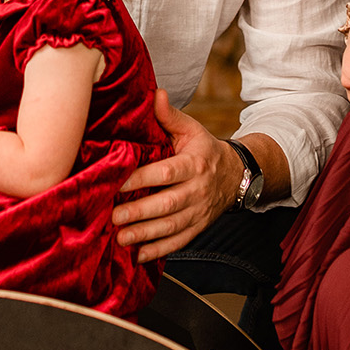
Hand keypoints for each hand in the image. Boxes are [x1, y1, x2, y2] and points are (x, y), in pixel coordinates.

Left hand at [112, 91, 240, 260]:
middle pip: (169, 204)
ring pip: (172, 227)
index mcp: (195, 163)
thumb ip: (170, 116)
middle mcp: (199, 190)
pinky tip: (139, 256)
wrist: (236, 175)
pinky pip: (180, 242)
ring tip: (121, 238)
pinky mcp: (198, 227)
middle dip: (141, 212)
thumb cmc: (204, 150)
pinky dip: (160, 251)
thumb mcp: (192, 129)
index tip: (119, 183)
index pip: (168, 172)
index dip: (143, 178)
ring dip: (145, 235)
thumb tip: (156, 94)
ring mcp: (200, 212)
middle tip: (114, 216)